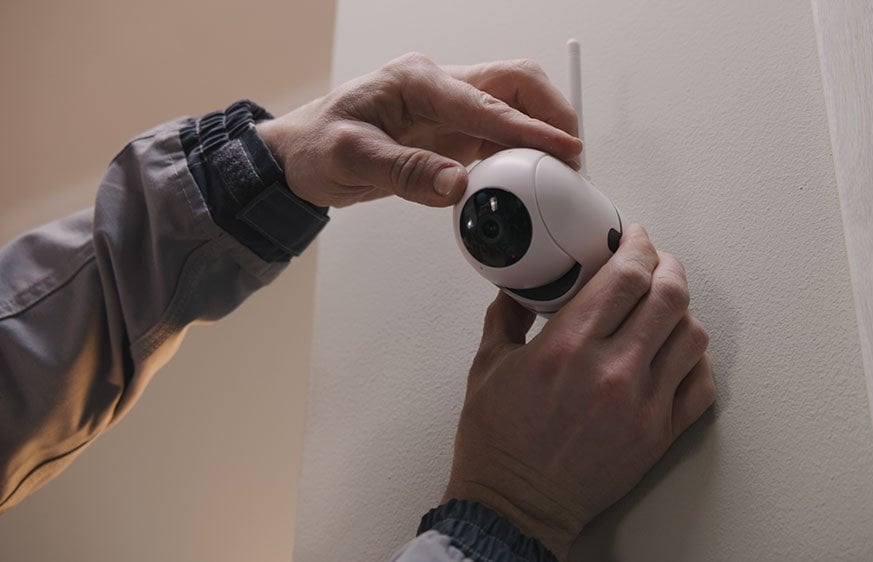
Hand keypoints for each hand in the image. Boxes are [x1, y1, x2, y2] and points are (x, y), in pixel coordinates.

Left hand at [256, 53, 581, 207]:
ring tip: (557, 173)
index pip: (485, 102)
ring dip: (540, 134)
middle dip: (551, 112)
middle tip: (573, 155)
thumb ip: (405, 172)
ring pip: (513, 105)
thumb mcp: (351, 160)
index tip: (564, 149)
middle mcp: (438, 85)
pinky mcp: (451, 130)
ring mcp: (447, 106)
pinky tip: (527, 178)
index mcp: (415, 81)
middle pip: (514, 83)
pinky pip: (499, 134)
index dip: (529, 129)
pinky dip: (521, 152)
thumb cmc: (316, 146)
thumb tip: (457, 185)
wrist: (300, 156)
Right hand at [444, 225, 714, 559]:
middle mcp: (612, 371)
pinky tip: (675, 354)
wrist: (515, 506)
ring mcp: (642, 405)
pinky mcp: (659, 435)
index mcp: (567, 347)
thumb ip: (506, 317)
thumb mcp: (487, 367)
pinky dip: (695, 361)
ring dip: (682, 312)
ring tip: (665, 307)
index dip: (638, 246)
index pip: (626, 275)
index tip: (634, 238)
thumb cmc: (498, 444)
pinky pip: (701, 385)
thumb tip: (520, 289)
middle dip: (667, 267)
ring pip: (693, 336)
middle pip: (669, 295)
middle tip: (656, 262)